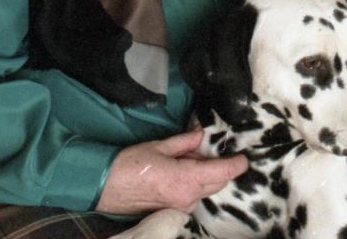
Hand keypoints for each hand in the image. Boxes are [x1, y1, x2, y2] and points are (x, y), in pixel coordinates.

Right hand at [96, 128, 248, 214]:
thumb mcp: (159, 147)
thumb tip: (201, 135)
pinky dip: (193, 184)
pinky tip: (178, 172)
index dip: (236, 164)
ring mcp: (180, 207)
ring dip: (204, 176)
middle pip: (217, 183)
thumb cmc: (128, 164)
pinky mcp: (172, 211)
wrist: (102, 186)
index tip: (244, 158)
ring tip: (185, 160)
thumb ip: (186, 142)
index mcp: (186, 180)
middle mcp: (187, 198)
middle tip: (204, 150)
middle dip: (218, 167)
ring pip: (205, 190)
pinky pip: (192, 197)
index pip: (223, 173)